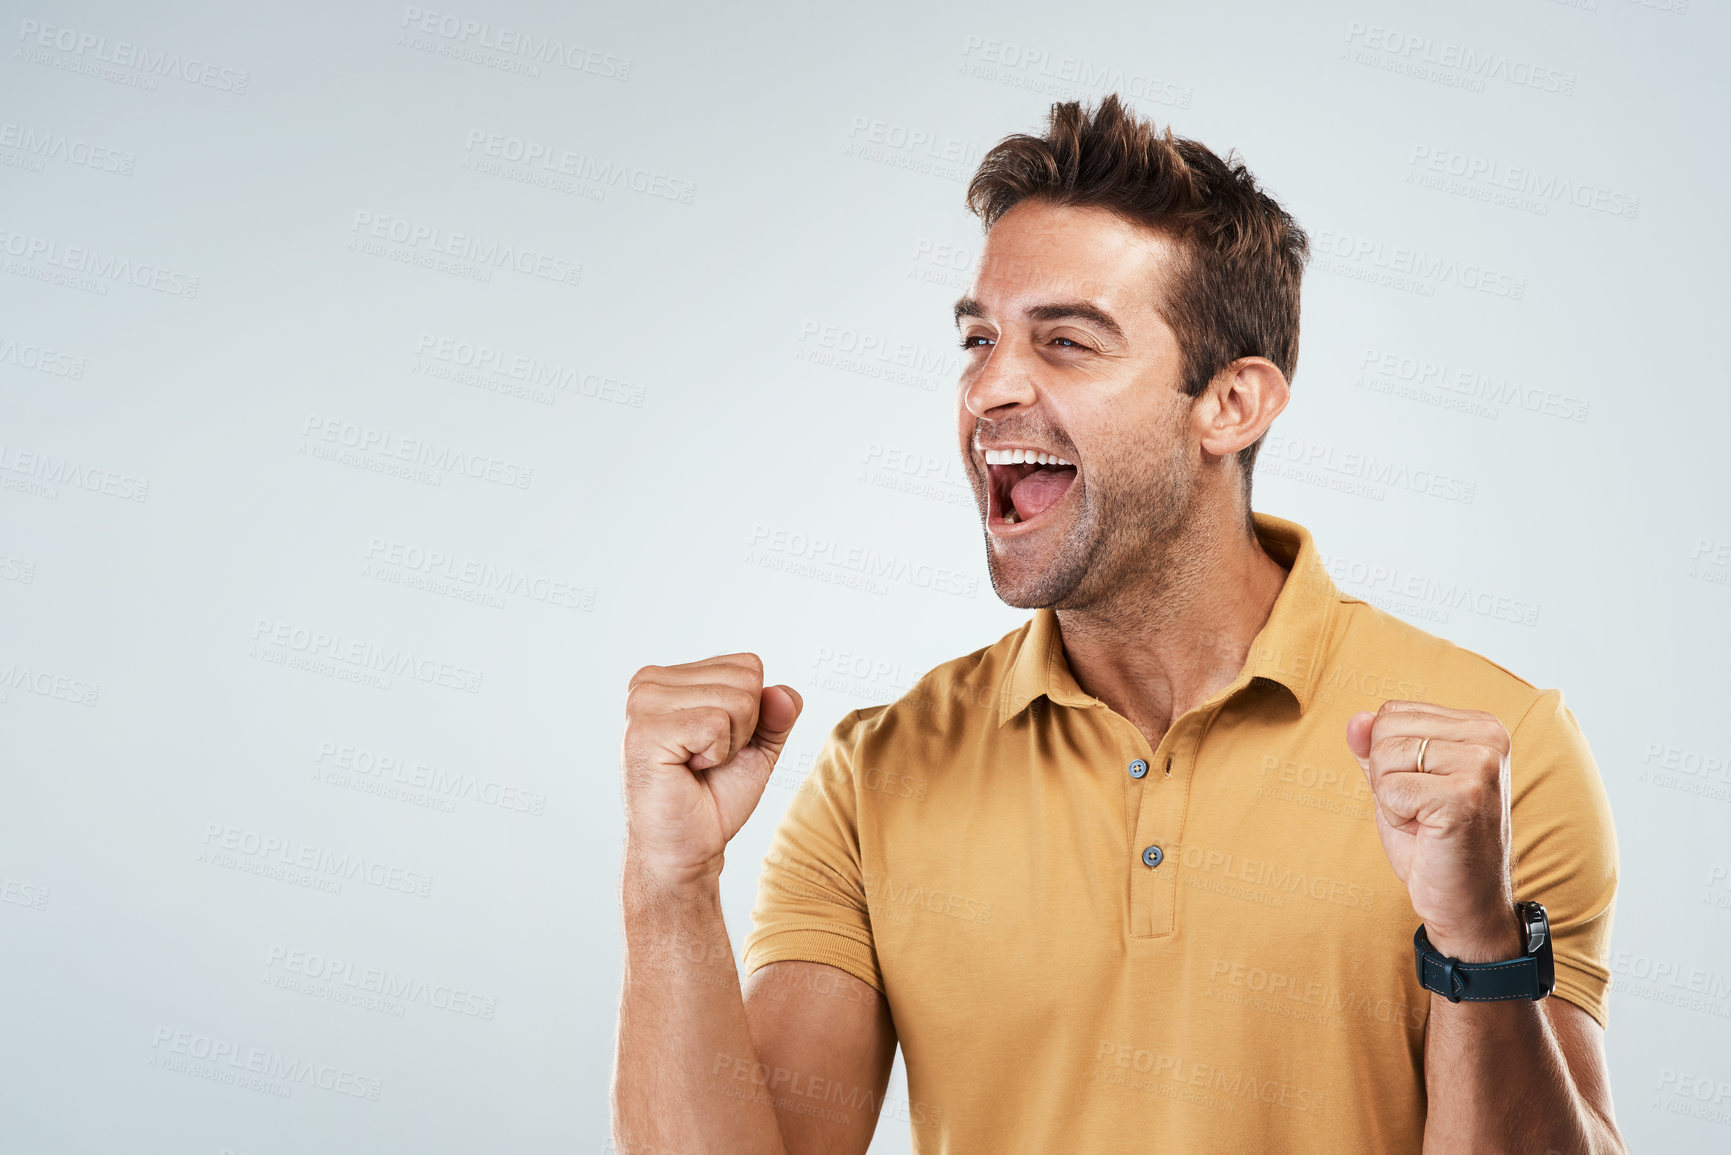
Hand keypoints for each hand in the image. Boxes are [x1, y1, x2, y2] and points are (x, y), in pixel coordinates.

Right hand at [621, 654, 803, 889]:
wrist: (686, 847)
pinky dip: (716, 755)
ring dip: (730, 744)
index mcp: (672, 676)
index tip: (718, 744)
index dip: (751, 712)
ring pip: (737, 700)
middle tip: (708, 759)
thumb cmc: (713, 797)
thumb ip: (777, 714)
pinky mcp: (644, 730)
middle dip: (744, 728)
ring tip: (697, 765)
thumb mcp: (758, 747)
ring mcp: (643, 703)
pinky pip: (716, 724)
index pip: (747, 664)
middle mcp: (650, 681)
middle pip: (746, 678)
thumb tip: (784, 694)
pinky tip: (687, 770)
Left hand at [1346, 700, 1522, 961]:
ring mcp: (1481, 765)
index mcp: (1480, 726)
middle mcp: (1489, 736)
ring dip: (1391, 798)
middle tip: (1421, 810)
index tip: (1421, 790)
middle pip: (1386, 728)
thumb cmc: (1430, 840)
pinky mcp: (1465, 796)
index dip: (1388, 757)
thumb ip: (1374, 747)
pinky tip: (1427, 833)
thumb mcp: (1397, 783)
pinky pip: (1390, 789)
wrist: (1465, 902)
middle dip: (1385, 774)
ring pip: (1385, 756)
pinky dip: (1396, 816)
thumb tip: (1355, 719)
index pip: (1392, 712)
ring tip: (1425, 821)